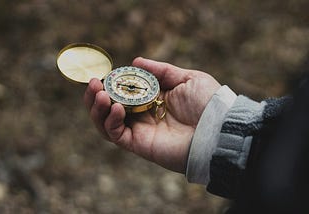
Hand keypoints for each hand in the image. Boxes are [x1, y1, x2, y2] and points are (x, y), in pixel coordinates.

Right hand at [84, 57, 220, 172]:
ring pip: (107, 123)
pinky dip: (110, 121)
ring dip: (97, 108)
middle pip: (110, 108)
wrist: (217, 129)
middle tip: (93, 83)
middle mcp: (143, 115)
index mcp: (152, 99)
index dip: (111, 84)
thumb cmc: (207, 103)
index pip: (123, 92)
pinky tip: (115, 107)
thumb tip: (136, 62)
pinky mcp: (139, 144)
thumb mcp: (186, 78)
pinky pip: (116, 135)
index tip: (104, 74)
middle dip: (97, 95)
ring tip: (99, 93)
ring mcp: (140, 130)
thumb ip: (160, 70)